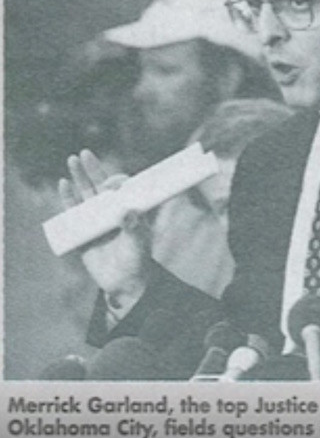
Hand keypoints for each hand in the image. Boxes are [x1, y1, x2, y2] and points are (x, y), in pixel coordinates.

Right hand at [58, 149, 151, 306]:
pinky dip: (68, 199)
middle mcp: (112, 212)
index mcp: (128, 210)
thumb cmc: (136, 261)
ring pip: (85, 195)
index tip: (112, 182)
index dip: (116, 182)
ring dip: (78, 178)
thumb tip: (128, 213)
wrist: (123, 284)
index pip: (122, 189)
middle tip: (84, 154)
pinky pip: (73, 213)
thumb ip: (134, 229)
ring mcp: (96, 220)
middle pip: (100, 186)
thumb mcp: (138, 244)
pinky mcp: (82, 232)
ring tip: (72, 160)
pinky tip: (63, 184)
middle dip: (93, 170)